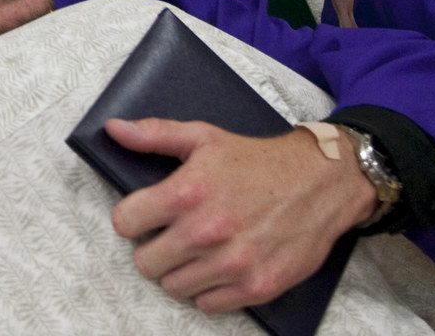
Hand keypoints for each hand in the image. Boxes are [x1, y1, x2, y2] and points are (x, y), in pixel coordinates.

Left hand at [106, 118, 375, 312]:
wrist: (321, 181)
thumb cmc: (258, 160)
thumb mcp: (204, 137)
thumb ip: (154, 135)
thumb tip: (113, 129)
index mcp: (187, 192)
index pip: (125, 223)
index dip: (133, 218)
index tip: (148, 215)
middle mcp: (206, 231)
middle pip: (145, 263)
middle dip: (156, 247)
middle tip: (176, 234)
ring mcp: (232, 263)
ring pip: (173, 287)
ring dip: (182, 271)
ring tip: (201, 249)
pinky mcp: (256, 287)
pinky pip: (207, 305)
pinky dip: (211, 290)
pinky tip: (222, 265)